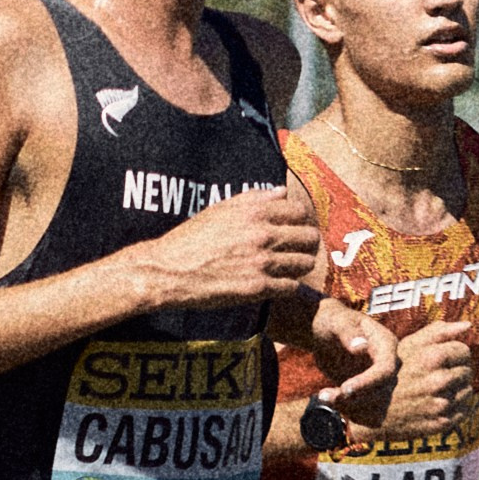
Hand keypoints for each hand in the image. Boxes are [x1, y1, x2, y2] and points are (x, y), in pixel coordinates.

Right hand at [135, 175, 321, 307]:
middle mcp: (263, 234)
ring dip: (299, 266)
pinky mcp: (258, 288)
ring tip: (288, 268)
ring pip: (305, 263)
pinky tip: (276, 284)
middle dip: (307, 244)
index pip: (299, 211)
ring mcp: (262, 262)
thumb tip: (282, 191)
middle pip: (309, 237)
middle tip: (297, 250)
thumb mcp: (220, 209)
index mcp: (254, 212)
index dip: (300, 221)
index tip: (294, 229)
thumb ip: (254, 198)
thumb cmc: (191, 239)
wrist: (169, 271)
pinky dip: (288, 286)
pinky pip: (292, 286)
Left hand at [306, 299, 399, 432]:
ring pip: (374, 407)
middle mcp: (389, 365)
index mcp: (386, 344)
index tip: (344, 389)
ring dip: (348, 407)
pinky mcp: (371, 393)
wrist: (328, 333)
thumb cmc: (333, 322)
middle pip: (380, 392)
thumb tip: (361, 347)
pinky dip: (349, 411)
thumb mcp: (337, 322)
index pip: (385, 370)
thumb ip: (348, 332)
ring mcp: (382, 381)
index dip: (368, 383)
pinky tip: (331, 399)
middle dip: (352, 398)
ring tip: (324, 396)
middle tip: (324, 395)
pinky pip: (368, 413)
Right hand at [382, 318, 473, 436]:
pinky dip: (454, 407)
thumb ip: (439, 332)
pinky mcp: (441, 423)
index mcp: (432, 357)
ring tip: (435, 390)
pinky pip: (462, 411)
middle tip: (436, 375)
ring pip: (467, 391)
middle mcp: (438, 381)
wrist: (369, 411)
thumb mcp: (408, 345)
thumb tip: (467, 325)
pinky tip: (436, 403)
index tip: (441, 359)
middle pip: (467, 372)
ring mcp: (440, 404)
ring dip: (456, 389)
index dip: (454, 354)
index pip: (464, 352)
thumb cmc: (390, 372)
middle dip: (455, 371)